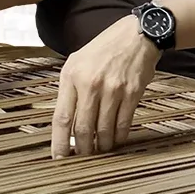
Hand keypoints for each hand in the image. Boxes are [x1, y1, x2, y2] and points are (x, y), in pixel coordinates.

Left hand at [51, 16, 159, 158]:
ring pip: (103, 131)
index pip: (62, 118)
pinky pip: (123, 125)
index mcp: (72, 75)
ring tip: (100, 149)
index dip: (59, 143)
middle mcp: (91, 83)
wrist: (135, 34)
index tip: (59, 159)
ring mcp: (113, 89)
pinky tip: (115, 139)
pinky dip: (118, 137)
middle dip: (82, 149)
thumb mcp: (78, 61)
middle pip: (82, 129)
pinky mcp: (132, 93)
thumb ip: (69, 89)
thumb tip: (65, 124)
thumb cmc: (104, 49)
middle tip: (83, 157)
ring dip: (101, 146)